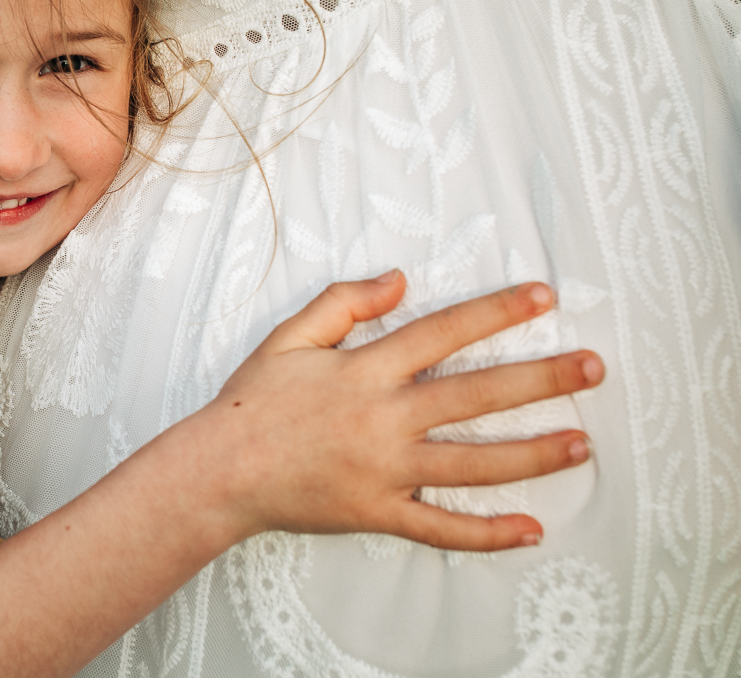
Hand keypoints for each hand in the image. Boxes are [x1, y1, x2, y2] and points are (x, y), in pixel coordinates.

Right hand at [199, 271, 601, 549]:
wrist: (219, 470)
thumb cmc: (252, 403)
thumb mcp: (288, 337)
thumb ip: (343, 303)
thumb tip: (399, 279)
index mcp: (364, 370)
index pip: (443, 332)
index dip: (496, 312)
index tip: (542, 297)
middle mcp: (383, 418)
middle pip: (476, 395)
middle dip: (540, 379)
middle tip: (593, 368)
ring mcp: (385, 470)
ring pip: (473, 463)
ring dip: (532, 453)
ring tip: (583, 443)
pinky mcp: (378, 512)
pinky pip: (441, 528)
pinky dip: (487, 534)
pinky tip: (530, 529)